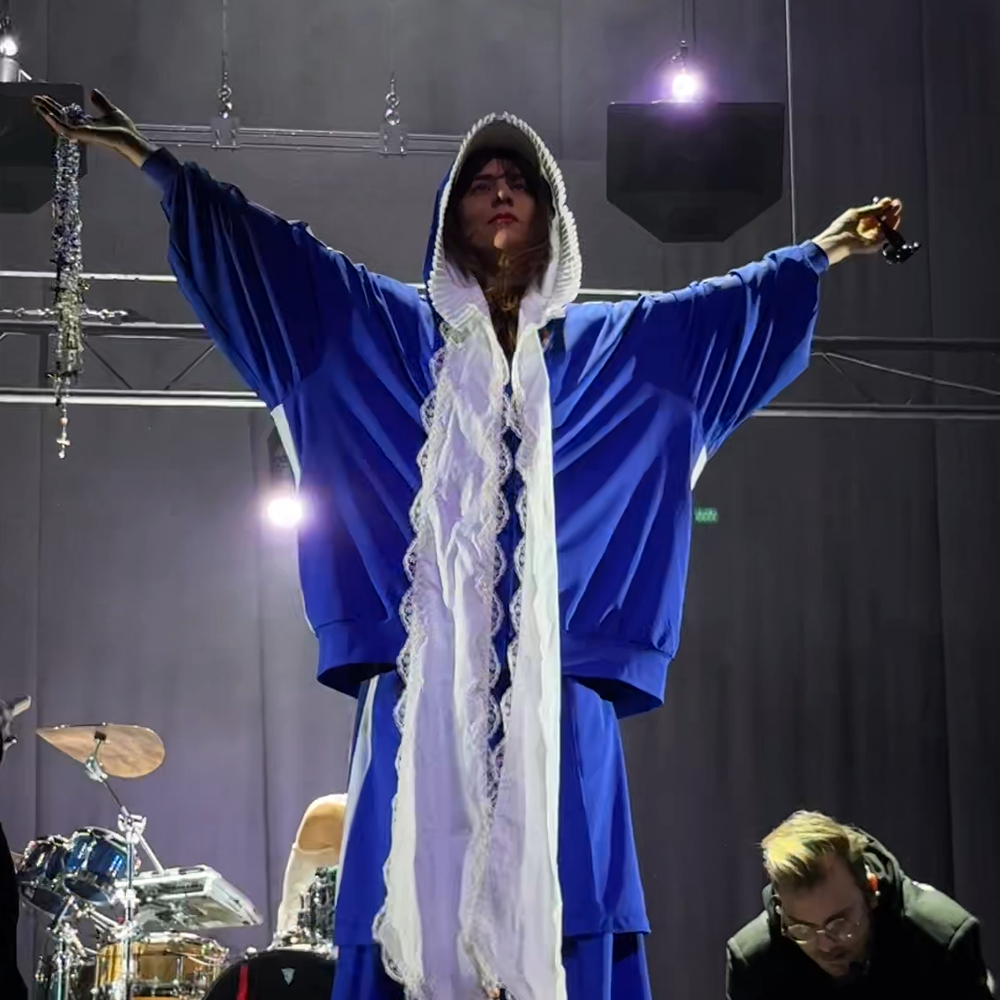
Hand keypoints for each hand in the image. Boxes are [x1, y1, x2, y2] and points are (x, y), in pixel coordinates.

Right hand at [32, 89, 155, 168]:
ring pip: (60, 123)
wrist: (132, 141)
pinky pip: (67, 130)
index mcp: (88, 124)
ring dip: (48, 113)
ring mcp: (83, 134)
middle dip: (48, 108)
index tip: (46, 98)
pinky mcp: (85, 136)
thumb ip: (100, 103)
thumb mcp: (111, 112)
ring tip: (37, 104)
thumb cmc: (126, 132)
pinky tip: (48, 114)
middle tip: (35, 99)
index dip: (56, 106)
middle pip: (61, 118)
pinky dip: (57, 122)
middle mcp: (84, 130)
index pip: (68, 114)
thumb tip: (93, 92)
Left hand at [811, 197, 903, 266]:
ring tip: (898, 210)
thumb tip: (886, 202)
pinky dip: (891, 228)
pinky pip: (885, 237)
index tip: (890, 200)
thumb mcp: (857, 213)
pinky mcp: (873, 246)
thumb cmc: (841, 228)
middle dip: (890, 211)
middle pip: (882, 220)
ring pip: (885, 228)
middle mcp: (866, 230)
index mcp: (860, 222)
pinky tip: (896, 219)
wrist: (836, 242)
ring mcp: (870, 238)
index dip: (883, 207)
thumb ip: (873, 209)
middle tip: (897, 204)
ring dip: (893, 219)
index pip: (876, 214)